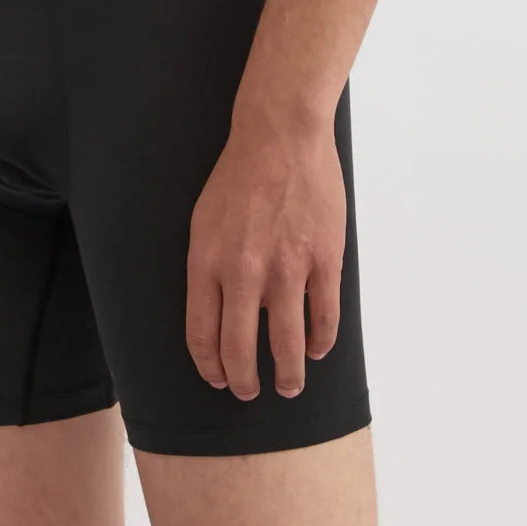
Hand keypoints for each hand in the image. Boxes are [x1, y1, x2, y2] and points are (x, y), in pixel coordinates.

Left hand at [184, 107, 346, 400]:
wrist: (280, 133)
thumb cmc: (239, 176)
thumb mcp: (204, 221)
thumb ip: (209, 270)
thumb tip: (218, 317)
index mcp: (208, 261)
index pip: (202, 335)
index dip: (210, 367)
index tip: (219, 379)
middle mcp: (244, 270)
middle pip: (240, 350)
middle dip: (245, 383)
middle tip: (251, 392)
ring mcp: (287, 266)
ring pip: (287, 344)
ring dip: (290, 375)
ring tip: (291, 385)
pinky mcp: (324, 258)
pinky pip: (323, 317)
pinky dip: (321, 342)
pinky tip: (318, 348)